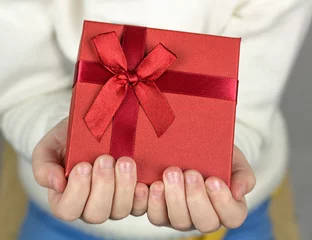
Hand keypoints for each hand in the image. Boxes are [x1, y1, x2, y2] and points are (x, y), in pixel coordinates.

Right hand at [32, 118, 148, 222]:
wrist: (93, 128)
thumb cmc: (68, 138)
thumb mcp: (50, 146)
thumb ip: (44, 165)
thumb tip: (55, 184)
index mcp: (67, 198)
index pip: (68, 209)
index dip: (77, 191)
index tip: (83, 165)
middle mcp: (90, 205)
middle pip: (97, 213)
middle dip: (103, 186)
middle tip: (106, 159)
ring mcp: (113, 203)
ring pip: (120, 211)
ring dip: (124, 187)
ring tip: (125, 161)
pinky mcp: (133, 197)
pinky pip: (141, 207)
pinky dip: (143, 197)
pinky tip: (145, 182)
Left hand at [147, 147, 255, 232]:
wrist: (193, 149)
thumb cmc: (216, 156)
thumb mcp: (234, 159)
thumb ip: (242, 175)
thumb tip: (238, 193)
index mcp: (226, 208)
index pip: (232, 217)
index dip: (223, 202)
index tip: (214, 180)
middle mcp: (204, 217)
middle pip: (204, 223)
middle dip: (196, 198)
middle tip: (191, 173)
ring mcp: (181, 217)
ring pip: (178, 221)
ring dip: (174, 198)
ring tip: (171, 173)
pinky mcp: (161, 213)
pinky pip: (155, 216)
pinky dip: (152, 202)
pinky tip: (151, 185)